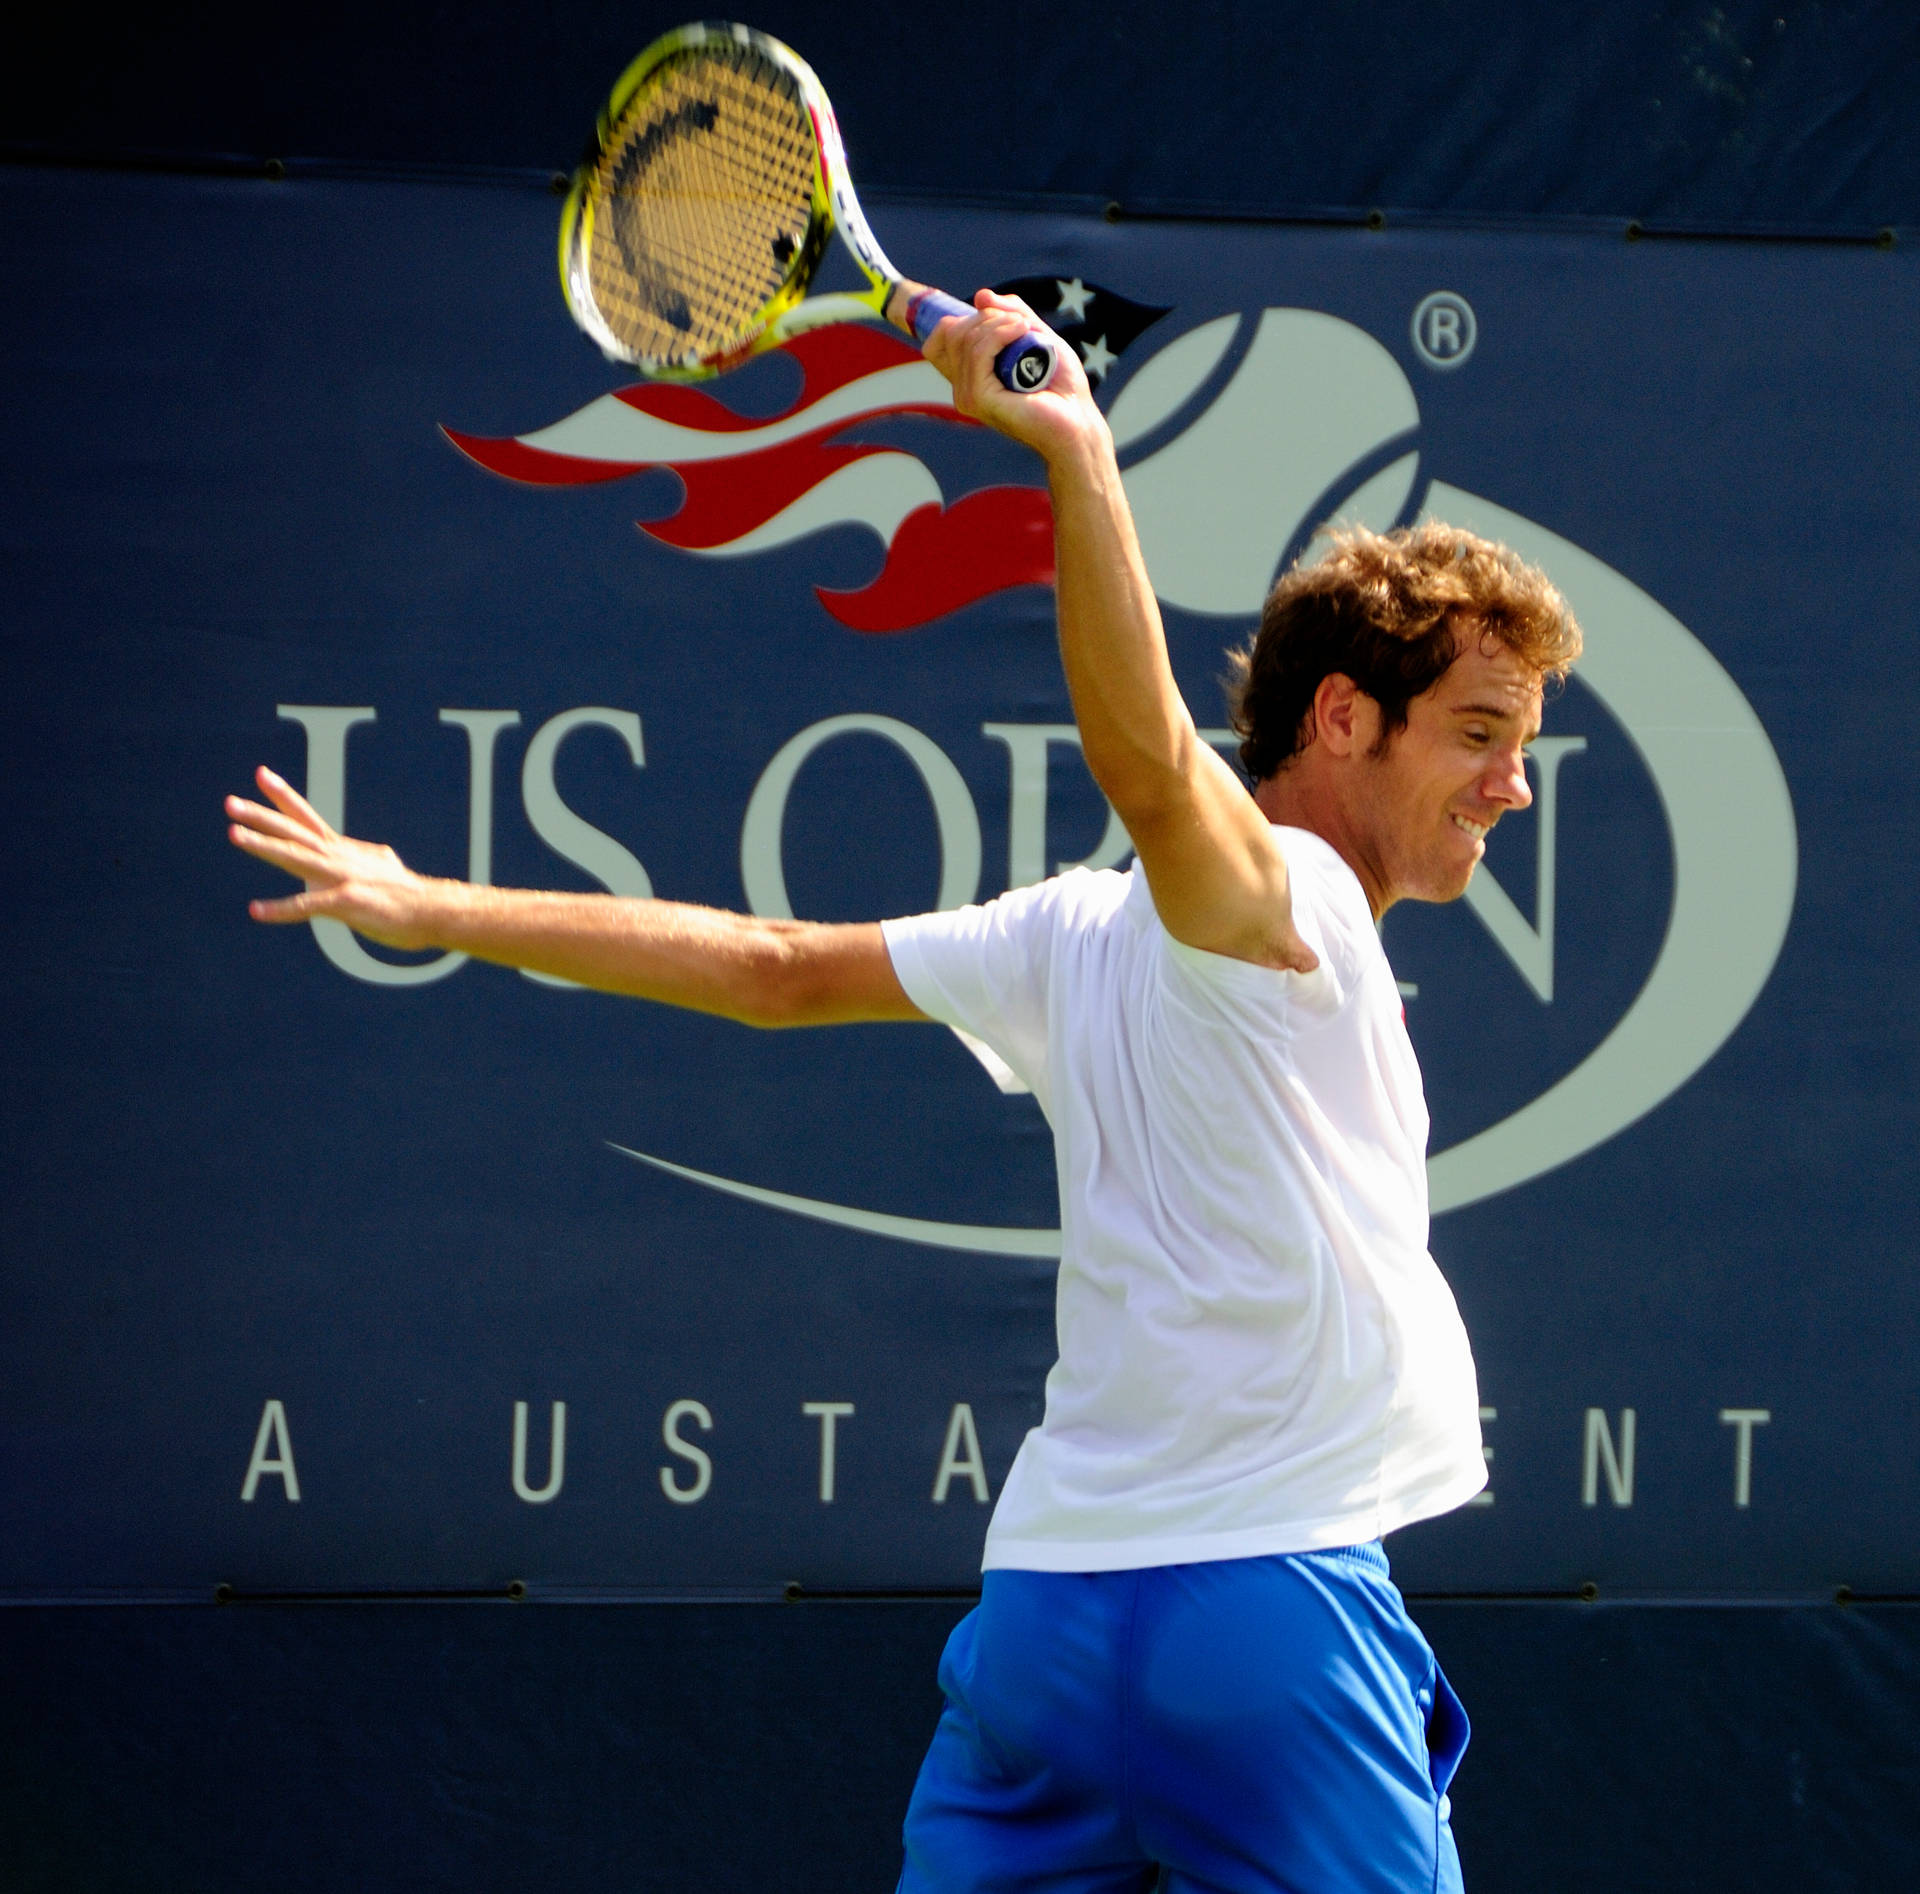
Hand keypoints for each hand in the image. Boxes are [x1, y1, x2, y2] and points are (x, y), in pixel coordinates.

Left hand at [225, 766, 437, 947]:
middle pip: (294, 832)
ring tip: (233, 834)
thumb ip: (364, 859)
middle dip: (261, 815)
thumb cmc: (408, 895)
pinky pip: (306, 906)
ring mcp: (341, 879)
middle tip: (230, 802)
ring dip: (263, 845)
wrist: (434, 910)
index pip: (307, 817)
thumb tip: (365, 853)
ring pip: (295, 858)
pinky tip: (256, 911)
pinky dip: (280, 909)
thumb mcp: (382, 868)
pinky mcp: (346, 903)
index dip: (283, 796)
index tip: (262, 774)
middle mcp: (338, 858)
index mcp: (342, 851)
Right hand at [920, 289, 1105, 466]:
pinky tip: (1023, 331)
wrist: (1078, 417)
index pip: (939, 340)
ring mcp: (967, 396)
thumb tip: (980, 296)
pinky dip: (1001, 333)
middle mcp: (962, 389)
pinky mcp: (979, 399)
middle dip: (987, 316)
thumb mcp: (1035, 336)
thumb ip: (1012, 314)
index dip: (963, 319)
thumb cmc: (1061, 384)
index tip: (1000, 319)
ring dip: (999, 323)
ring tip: (1027, 328)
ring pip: (967, 340)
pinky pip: (979, 352)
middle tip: (1022, 323)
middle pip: (952, 333)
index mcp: (969, 377)